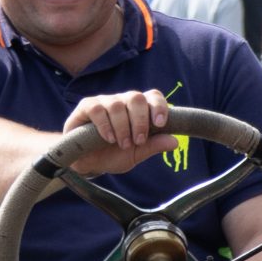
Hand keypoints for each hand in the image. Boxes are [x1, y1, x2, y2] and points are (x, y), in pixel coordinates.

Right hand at [58, 89, 175, 174]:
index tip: (160, 123)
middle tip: (138, 141)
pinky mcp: (86, 106)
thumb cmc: (113, 155)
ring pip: (117, 105)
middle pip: (136, 97)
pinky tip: (108, 138)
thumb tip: (175, 141)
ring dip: (122, 127)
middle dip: (140, 120)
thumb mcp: (136, 154)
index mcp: (138, 110)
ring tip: (122, 145)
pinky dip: (105, 125)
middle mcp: (123, 101)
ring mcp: (104, 102)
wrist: (87, 163)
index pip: (153, 96)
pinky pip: (98, 110)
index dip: (159, 106)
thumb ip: (153, 146)